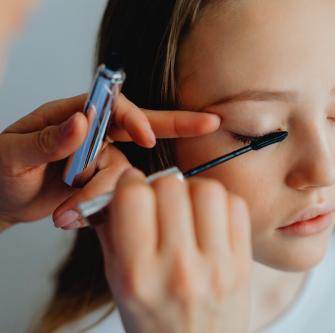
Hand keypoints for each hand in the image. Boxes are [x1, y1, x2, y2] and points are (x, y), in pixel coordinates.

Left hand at [0, 94, 219, 228]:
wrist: (0, 202)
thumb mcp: (12, 155)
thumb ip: (49, 139)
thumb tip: (84, 120)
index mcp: (72, 115)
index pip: (114, 107)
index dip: (134, 118)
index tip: (143, 136)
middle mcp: (94, 135)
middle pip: (142, 126)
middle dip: (178, 124)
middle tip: (210, 122)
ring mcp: (100, 160)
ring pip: (126, 174)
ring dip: (103, 195)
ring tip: (67, 216)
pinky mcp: (102, 184)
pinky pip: (119, 193)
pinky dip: (105, 207)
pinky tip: (79, 218)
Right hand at [95, 168, 251, 332]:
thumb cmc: (154, 325)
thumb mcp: (118, 285)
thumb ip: (112, 233)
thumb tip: (114, 187)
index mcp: (138, 276)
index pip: (134, 198)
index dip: (130, 184)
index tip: (132, 188)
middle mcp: (178, 269)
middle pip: (172, 186)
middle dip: (160, 186)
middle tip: (160, 200)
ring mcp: (216, 266)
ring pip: (207, 190)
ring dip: (193, 189)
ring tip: (187, 207)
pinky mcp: (243, 264)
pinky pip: (236, 206)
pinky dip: (221, 202)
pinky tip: (209, 219)